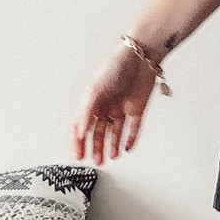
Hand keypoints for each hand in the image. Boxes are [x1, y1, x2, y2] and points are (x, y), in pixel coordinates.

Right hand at [71, 43, 158, 163]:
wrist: (141, 58)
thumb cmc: (115, 67)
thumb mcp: (94, 90)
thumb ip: (86, 113)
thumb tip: (80, 132)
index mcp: (92, 101)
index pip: (82, 125)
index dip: (79, 141)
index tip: (78, 155)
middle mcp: (105, 105)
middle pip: (98, 131)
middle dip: (95, 147)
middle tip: (94, 161)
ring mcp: (121, 108)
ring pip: (114, 132)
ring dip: (110, 146)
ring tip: (108, 158)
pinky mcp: (136, 109)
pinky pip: (133, 128)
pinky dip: (129, 139)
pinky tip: (126, 149)